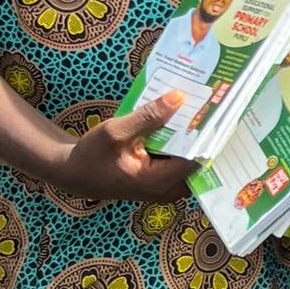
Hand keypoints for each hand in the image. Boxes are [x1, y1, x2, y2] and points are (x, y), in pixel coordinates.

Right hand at [45, 91, 197, 201]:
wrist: (74, 174)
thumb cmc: (91, 155)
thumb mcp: (115, 132)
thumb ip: (148, 117)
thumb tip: (179, 98)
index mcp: (158, 181)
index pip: (196, 158)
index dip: (207, 134)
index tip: (215, 110)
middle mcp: (167, 189)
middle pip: (197, 159)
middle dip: (203, 132)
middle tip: (211, 103)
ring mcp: (165, 188)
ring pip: (189, 159)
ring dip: (191, 136)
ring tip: (200, 106)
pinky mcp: (161, 181)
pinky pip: (178, 160)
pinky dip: (179, 142)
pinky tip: (180, 119)